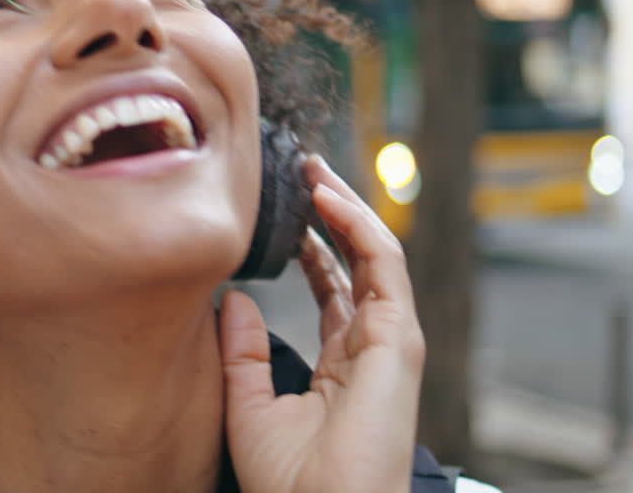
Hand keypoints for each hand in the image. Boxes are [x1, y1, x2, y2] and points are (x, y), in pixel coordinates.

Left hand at [220, 155, 425, 492]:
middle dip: (333, 214)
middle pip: (358, 263)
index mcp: (342, 365)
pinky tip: (326, 200)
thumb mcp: (248, 408)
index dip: (312, 248)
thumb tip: (234, 300)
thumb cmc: (289, 484)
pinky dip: (357, 226)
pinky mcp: (398, 340)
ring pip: (375, 255)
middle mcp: (371, 349)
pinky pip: (383, 266)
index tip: (285, 215)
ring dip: (346, 207)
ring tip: (312, 170)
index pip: (333, 290)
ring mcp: (390, 343)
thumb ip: (243, 354)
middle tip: (303, 171)